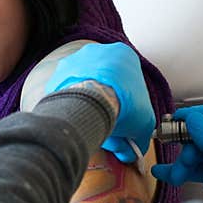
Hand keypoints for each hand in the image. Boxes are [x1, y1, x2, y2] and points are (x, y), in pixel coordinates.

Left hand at [45, 42, 155, 162]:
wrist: (91, 104)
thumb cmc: (121, 105)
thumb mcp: (143, 124)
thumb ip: (140, 136)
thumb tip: (131, 151)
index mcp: (124, 55)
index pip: (129, 80)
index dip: (127, 103)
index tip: (124, 118)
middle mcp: (99, 51)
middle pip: (105, 82)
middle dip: (106, 102)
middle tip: (108, 123)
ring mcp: (77, 59)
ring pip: (85, 84)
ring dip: (88, 103)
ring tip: (91, 122)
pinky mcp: (59, 72)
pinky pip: (67, 90)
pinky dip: (71, 104)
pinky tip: (77, 118)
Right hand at [150, 105, 202, 202]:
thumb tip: (195, 119)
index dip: (201, 117)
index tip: (179, 118)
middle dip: (189, 149)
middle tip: (181, 161)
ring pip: (201, 152)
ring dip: (184, 162)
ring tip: (174, 176)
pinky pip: (200, 167)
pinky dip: (185, 170)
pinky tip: (166, 173)